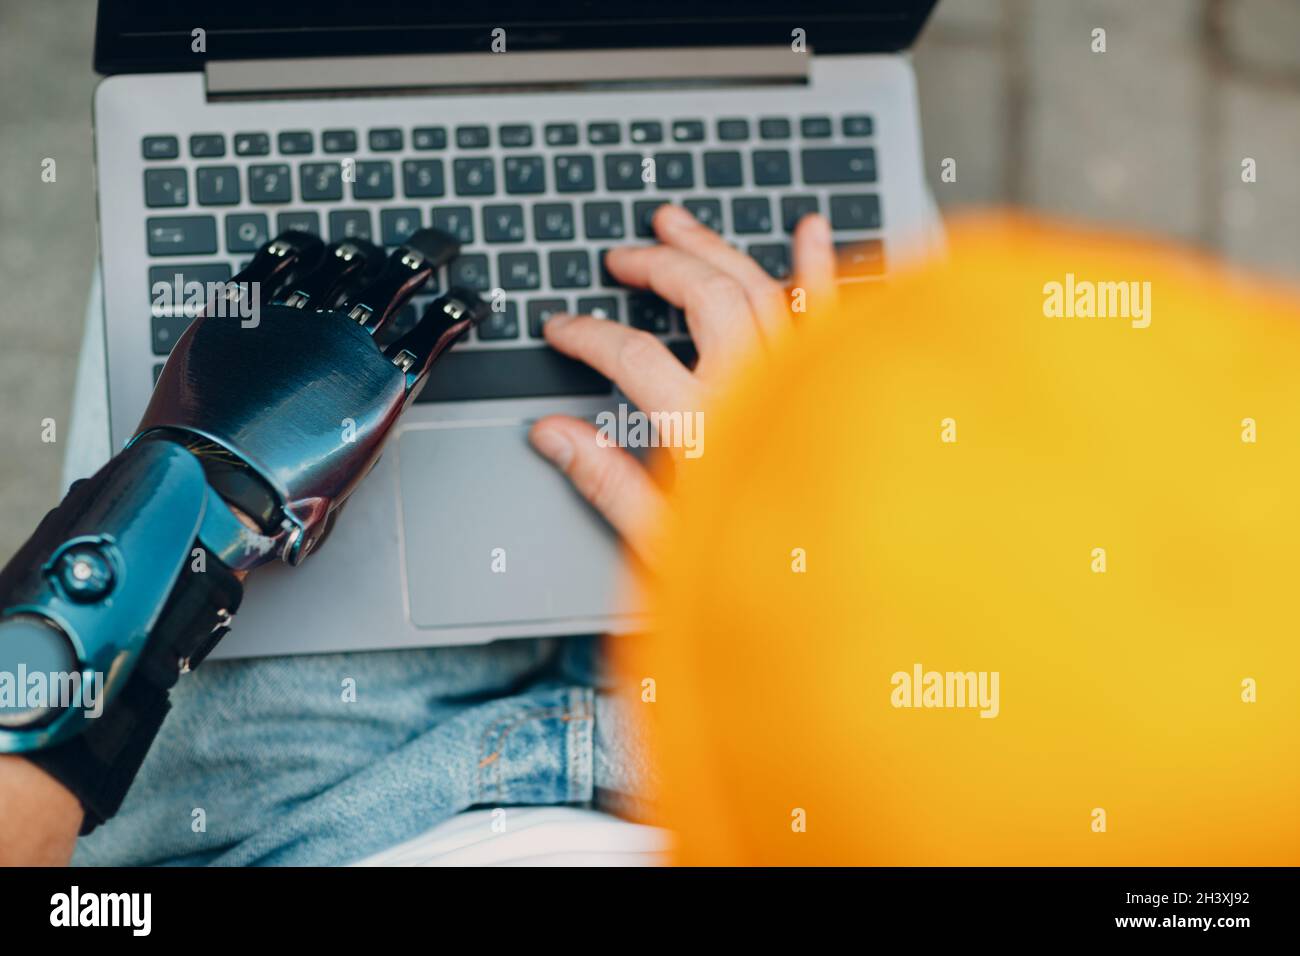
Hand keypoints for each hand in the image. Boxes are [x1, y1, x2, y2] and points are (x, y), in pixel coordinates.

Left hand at [138, 228, 484, 566]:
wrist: (212, 490)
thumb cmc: (278, 501)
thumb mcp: (347, 481)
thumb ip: (360, 440)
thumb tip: (356, 431)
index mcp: (380, 388)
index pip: (436, 331)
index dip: (461, 309)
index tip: (469, 299)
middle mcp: (344, 345)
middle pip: (397, 280)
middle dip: (424, 257)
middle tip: (437, 248)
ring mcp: (293, 322)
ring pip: (342, 266)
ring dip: (362, 254)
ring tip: (368, 251)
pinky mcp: (241, 313)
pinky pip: (275, 262)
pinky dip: (295, 248)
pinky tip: (305, 247)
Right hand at [529, 204, 837, 567]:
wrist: (858, 593)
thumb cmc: (771, 579)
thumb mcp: (664, 545)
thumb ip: (607, 483)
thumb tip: (553, 436)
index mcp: (705, 429)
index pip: (631, 357)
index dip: (587, 336)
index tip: (561, 329)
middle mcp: (758, 390)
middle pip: (702, 299)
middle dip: (656, 266)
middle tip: (622, 258)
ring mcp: (803, 380)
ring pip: (759, 288)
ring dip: (716, 249)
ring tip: (679, 226)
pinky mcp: (843, 384)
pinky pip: (833, 310)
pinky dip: (820, 267)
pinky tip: (811, 230)